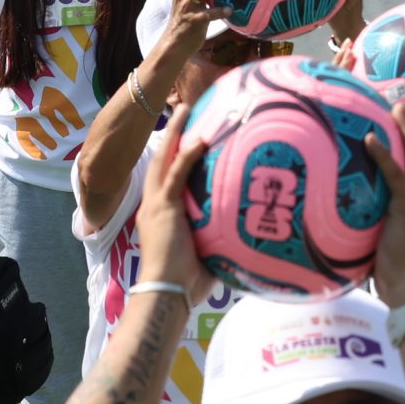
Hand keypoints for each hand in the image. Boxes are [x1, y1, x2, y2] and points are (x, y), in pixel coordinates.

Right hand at [133, 105, 219, 304]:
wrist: (167, 294)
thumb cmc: (187, 283)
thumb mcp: (207, 254)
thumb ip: (222, 241)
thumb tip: (250, 240)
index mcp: (161, 216)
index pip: (168, 178)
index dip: (176, 156)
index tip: (189, 137)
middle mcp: (154, 206)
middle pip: (161, 161)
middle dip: (170, 135)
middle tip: (181, 111)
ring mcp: (155, 206)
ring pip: (163, 160)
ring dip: (174, 134)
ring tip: (183, 109)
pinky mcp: (162, 209)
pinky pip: (175, 175)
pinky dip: (186, 156)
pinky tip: (199, 139)